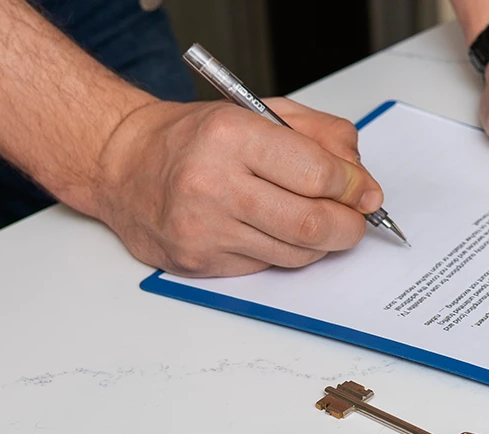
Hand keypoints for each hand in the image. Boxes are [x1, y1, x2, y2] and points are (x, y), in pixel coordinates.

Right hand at [91, 97, 382, 276]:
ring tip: (315, 221)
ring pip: (294, 254)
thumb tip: (363, 182)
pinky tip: (271, 230)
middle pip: (311, 224)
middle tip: (356, 219)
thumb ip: (321, 136)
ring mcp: (203, 230)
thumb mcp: (260, 112)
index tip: (366, 192)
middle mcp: (212, 185)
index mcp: (230, 136)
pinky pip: (266, 267)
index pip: (318, 174)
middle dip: (348, 226)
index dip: (354, 187)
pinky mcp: (198, 263)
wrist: (122, 165)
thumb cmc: (194, 138)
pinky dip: (283, 252)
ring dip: (320, 243)